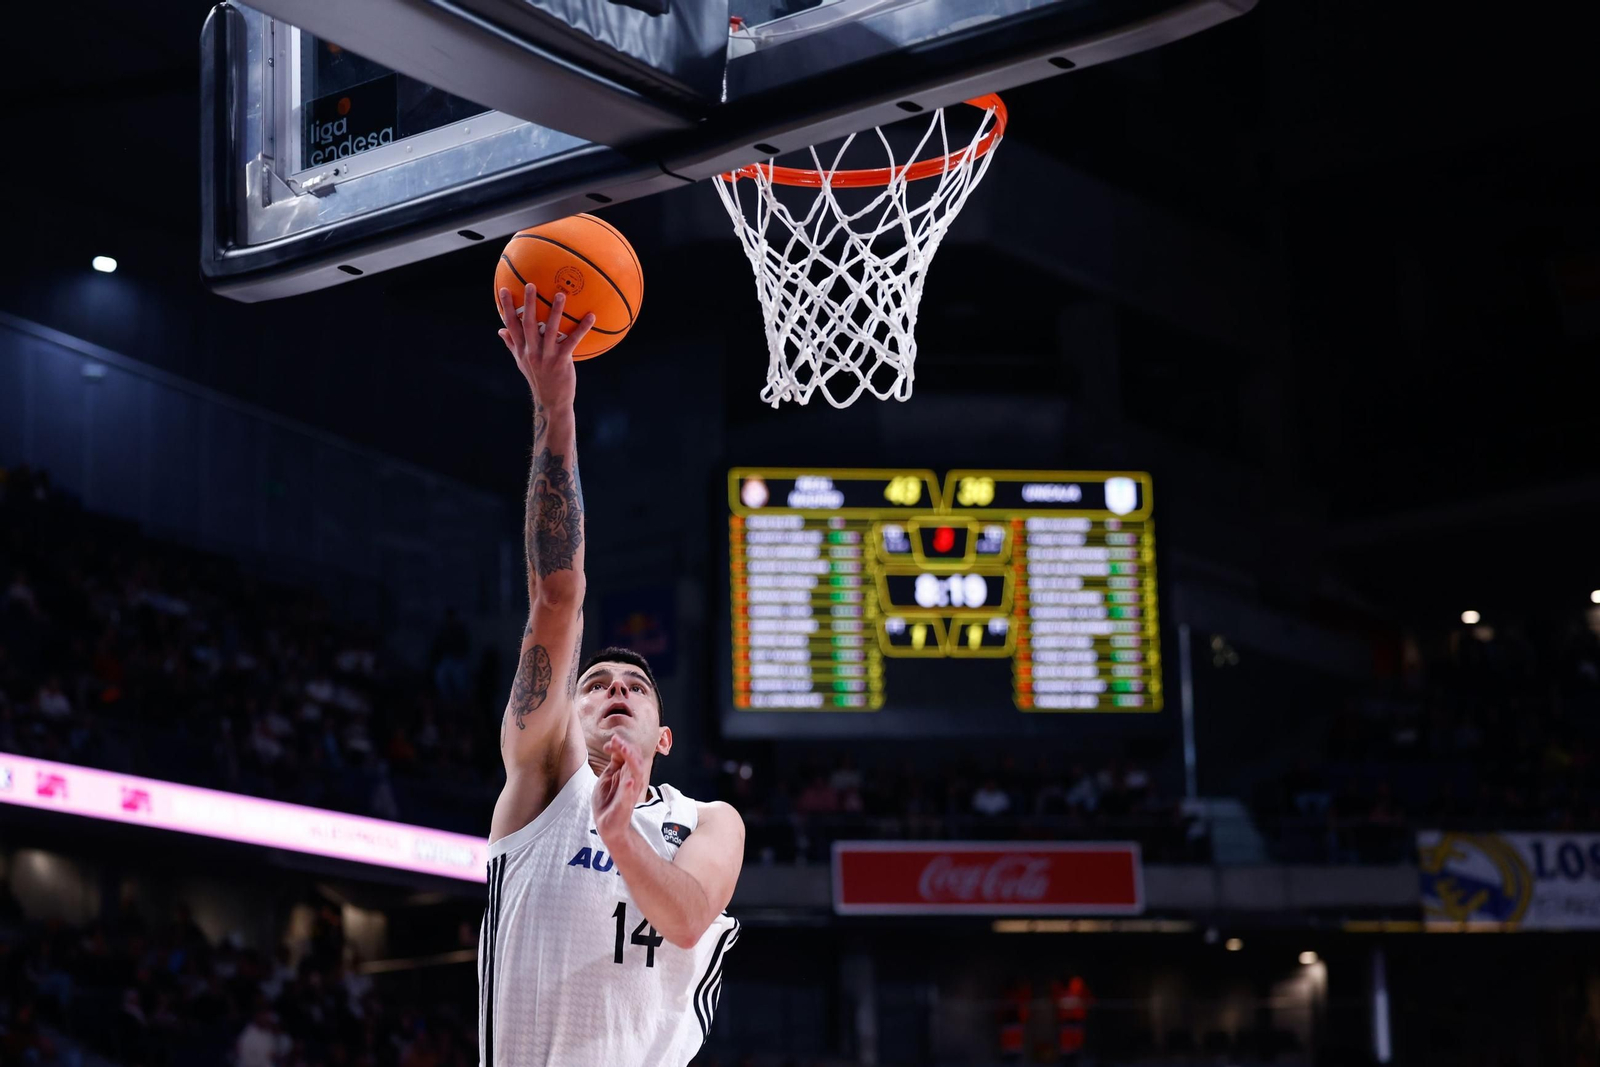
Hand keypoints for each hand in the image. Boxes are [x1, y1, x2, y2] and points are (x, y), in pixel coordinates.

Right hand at [498, 284, 595, 407]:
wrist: (551, 401)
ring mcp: (546, 356)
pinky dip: (582, 328)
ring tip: (560, 294)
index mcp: (522, 349)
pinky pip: (573, 341)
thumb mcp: (521, 362)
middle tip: (531, 285)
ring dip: (555, 311)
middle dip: (528, 304)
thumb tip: (500, 330)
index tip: (504, 290)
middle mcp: (531, 351)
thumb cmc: (537, 378)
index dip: (507, 307)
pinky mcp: (561, 361)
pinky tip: (591, 316)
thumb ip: (512, 345)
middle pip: (528, 324)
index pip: (511, 325)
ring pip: (550, 330)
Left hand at [592, 735, 647, 849]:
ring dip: (631, 760)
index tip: (608, 744)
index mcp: (627, 772)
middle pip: (636, 759)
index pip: (630, 753)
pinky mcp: (626, 805)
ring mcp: (630, 792)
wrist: (607, 825)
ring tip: (624, 749)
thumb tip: (614, 745)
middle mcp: (632, 779)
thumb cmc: (608, 800)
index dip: (620, 745)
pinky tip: (629, 782)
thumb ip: (614, 763)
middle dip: (627, 748)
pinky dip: (630, 788)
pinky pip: (630, 796)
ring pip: (637, 772)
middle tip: (616, 740)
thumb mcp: (608, 777)